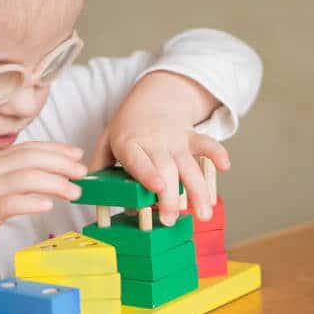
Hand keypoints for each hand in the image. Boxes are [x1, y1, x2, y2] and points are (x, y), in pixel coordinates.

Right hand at [0, 142, 86, 284]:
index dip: (56, 149)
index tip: (78, 154)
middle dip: (61, 163)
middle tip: (82, 173)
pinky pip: (12, 203)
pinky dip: (32, 202)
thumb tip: (52, 173)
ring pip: (26, 178)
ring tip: (74, 192)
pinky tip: (48, 205)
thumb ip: (17, 178)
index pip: (29, 148)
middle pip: (31, 159)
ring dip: (55, 183)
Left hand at [90, 71, 229, 226]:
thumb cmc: (127, 126)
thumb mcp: (107, 141)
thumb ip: (100, 166)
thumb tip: (88, 194)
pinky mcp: (191, 139)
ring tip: (203, 214)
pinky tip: (225, 166)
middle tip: (172, 219)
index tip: (157, 187)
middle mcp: (154, 143)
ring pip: (189, 165)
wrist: (154, 94)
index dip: (148, 174)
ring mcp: (175, 141)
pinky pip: (205, 144)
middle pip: (166, 169)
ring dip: (198, 190)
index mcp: (130, 143)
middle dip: (171, 196)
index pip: (139, 160)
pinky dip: (216, 153)